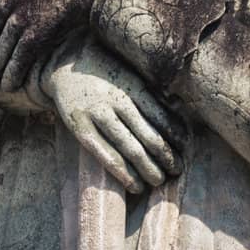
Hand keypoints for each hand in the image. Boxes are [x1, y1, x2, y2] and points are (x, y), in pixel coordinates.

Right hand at [41, 39, 184, 194]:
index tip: (185, 149)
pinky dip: (123, 173)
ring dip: (148, 168)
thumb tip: (178, 108)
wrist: (64, 64)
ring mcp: (97, 115)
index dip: (176, 136)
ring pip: (129, 149)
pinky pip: (105, 155)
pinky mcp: (80, 128)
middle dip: (166, 157)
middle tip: (178, 171)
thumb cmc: (105, 70)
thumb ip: (151, 91)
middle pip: (148, 136)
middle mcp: (116, 101)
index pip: (161, 116)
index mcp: (132, 86)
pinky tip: (135, 184)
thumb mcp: (130, 73)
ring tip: (160, 181)